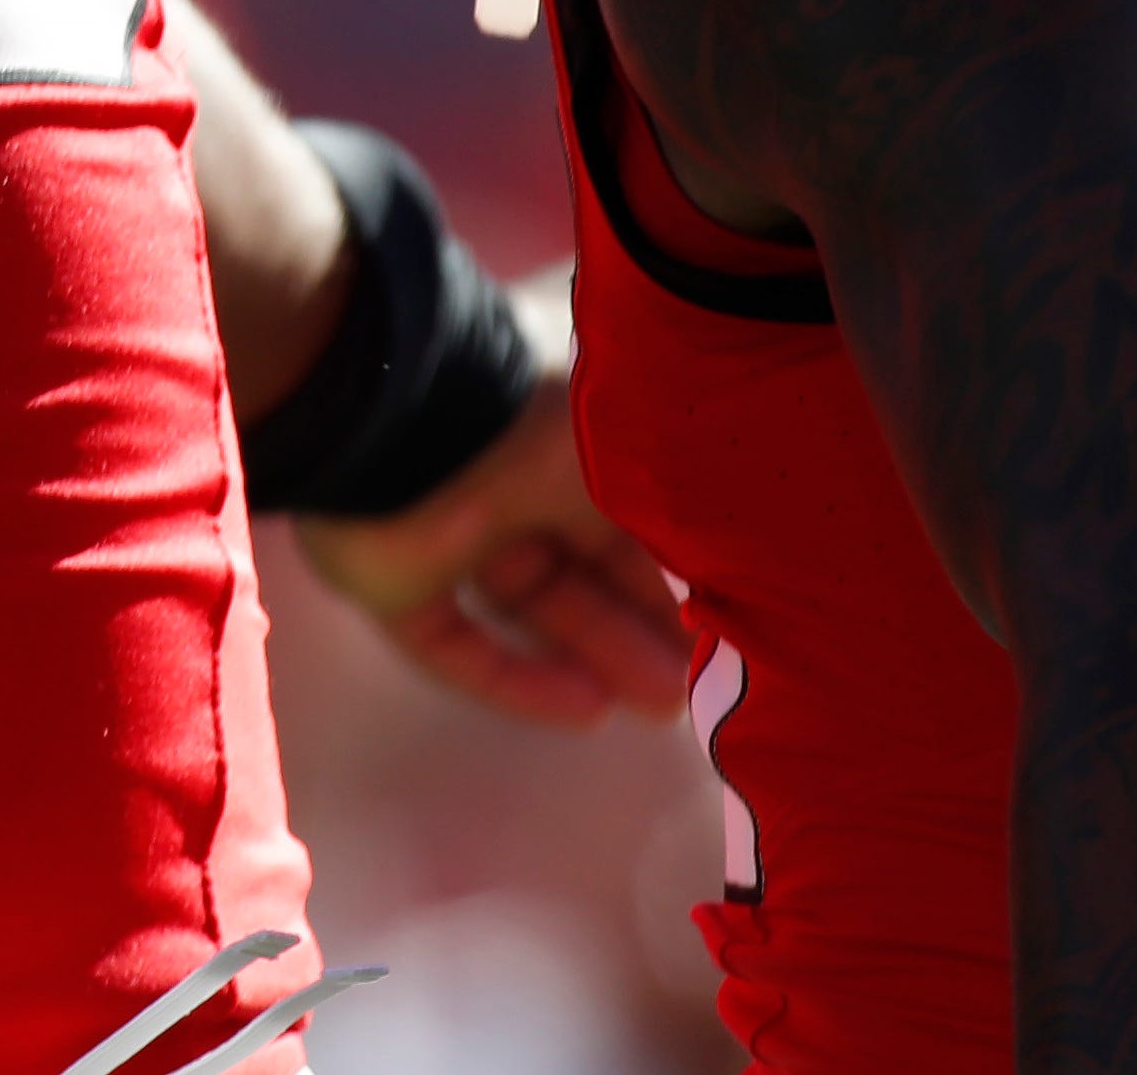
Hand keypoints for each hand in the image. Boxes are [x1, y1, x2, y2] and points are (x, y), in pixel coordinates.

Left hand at [290, 272, 690, 727]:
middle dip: (639, 625)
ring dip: (593, 654)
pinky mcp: (391, 582)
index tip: (720, 629)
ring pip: (528, 604)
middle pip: (579, 565)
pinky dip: (517, 680)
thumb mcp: (637, 463)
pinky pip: (457, 643)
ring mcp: (443, 530)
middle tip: (694, 686)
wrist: (405, 425)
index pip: (623, 515)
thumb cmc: (536, 429)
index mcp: (559, 433)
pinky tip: (583, 712)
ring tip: (658, 708)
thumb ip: (677, 516)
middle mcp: (504, 478)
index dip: (670, 575)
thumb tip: (746, 555)